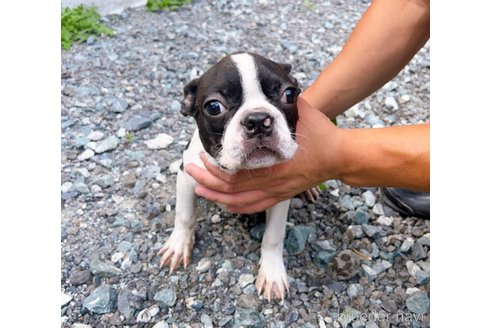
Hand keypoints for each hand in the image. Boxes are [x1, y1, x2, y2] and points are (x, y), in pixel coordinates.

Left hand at [185, 96, 342, 212]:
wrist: (340, 157)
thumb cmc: (322, 136)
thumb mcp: (303, 114)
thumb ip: (283, 102)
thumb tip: (272, 85)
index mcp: (275, 165)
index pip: (236, 173)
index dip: (215, 166)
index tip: (202, 154)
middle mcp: (274, 182)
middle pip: (231, 190)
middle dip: (207, 181)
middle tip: (191, 170)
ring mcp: (277, 192)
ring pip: (239, 202)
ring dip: (216, 196)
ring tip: (199, 188)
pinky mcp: (281, 196)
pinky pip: (253, 207)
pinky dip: (236, 206)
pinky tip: (224, 203)